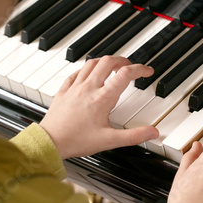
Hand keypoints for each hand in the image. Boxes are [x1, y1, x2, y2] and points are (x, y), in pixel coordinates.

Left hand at [40, 56, 158, 158]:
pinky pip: (76, 72)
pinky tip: (89, 73)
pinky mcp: (64, 90)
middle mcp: (89, 88)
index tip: (147, 71)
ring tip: (113, 66)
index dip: (140, 69)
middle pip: (108, 62)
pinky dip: (87, 69)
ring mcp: (75, 87)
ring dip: (105, 61)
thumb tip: (152, 133)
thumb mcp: (110, 141)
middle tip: (130, 66)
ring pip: (91, 63)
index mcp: (102, 98)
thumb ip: (134, 136)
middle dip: (123, 60)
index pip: (125, 74)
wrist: (50, 142)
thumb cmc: (77, 141)